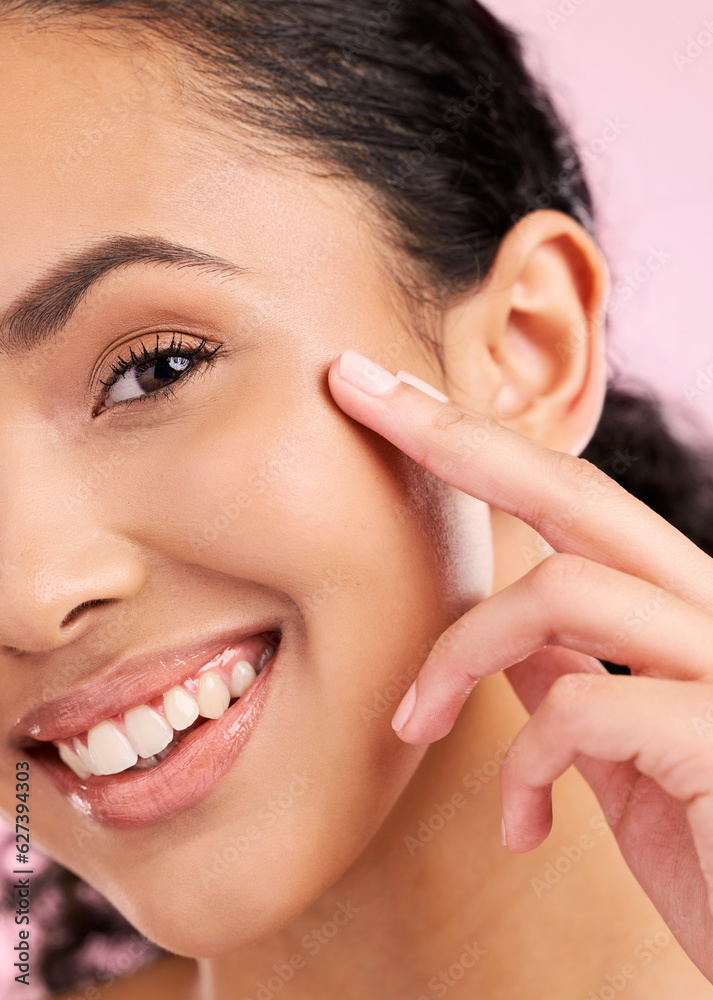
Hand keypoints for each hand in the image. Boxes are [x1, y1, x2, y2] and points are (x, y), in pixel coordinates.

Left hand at [328, 348, 712, 981]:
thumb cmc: (712, 855)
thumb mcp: (620, 759)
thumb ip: (572, 684)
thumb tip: (508, 638)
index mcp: (684, 612)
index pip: (573, 500)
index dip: (480, 444)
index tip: (392, 400)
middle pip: (574, 490)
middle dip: (454, 436)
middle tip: (358, 389)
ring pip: (564, 590)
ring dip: (459, 656)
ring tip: (413, 724)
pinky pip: (587, 707)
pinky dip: (527, 764)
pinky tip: (522, 824)